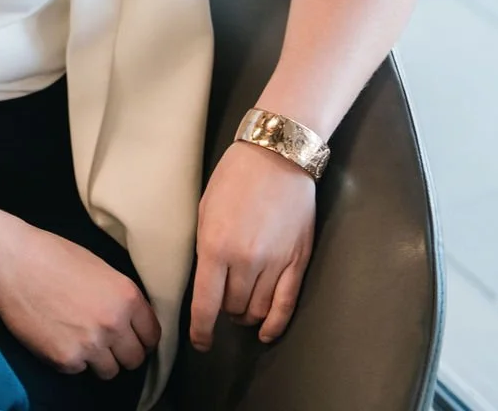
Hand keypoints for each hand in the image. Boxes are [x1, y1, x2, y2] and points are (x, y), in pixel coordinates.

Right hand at [0, 217, 160, 379]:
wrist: (13, 262)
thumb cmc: (53, 256)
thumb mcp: (99, 268)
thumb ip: (119, 296)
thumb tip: (130, 319)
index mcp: (126, 296)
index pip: (151, 335)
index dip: (142, 337)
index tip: (132, 338)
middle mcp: (114, 323)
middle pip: (134, 359)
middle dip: (122, 353)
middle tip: (106, 342)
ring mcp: (90, 345)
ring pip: (109, 372)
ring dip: (98, 360)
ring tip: (80, 339)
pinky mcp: (65, 360)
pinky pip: (79, 370)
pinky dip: (71, 359)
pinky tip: (58, 336)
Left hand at [189, 140, 315, 351]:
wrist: (277, 155)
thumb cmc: (235, 176)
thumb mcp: (205, 208)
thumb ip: (204, 247)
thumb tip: (206, 281)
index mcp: (215, 246)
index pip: (206, 304)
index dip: (201, 330)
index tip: (200, 341)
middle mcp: (245, 260)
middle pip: (233, 309)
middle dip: (224, 312)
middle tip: (222, 301)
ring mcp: (275, 263)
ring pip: (257, 310)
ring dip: (246, 315)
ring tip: (241, 306)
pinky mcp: (298, 261)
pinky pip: (285, 305)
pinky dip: (275, 324)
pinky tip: (266, 332)